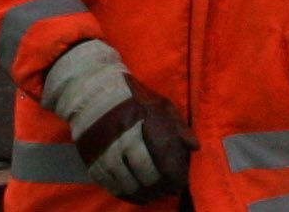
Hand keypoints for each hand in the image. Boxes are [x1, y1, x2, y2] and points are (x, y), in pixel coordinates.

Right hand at [42, 40, 198, 200]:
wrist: (95, 92)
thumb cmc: (134, 99)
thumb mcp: (160, 104)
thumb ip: (178, 126)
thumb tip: (195, 147)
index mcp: (144, 123)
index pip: (162, 157)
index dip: (172, 174)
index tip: (180, 183)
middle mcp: (124, 139)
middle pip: (144, 173)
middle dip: (158, 187)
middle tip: (167, 193)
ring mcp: (106, 151)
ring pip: (127, 182)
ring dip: (142, 193)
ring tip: (153, 197)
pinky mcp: (93, 160)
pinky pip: (110, 184)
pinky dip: (124, 194)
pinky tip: (135, 196)